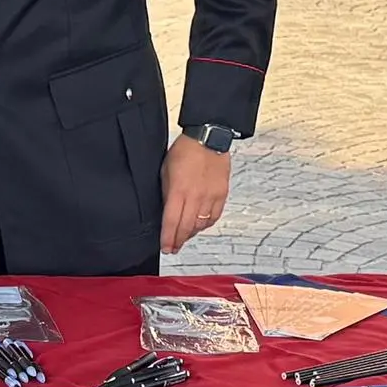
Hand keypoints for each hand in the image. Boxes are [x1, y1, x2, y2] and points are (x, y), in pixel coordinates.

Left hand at [159, 137, 231, 255]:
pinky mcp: (221, 194)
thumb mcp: (165, 171)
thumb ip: (167, 193)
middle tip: (173, 248)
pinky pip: (214, 217)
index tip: (165, 247)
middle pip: (186, 228)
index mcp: (179, 190)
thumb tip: (167, 211)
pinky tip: (199, 226)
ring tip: (184, 237)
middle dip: (178, 241)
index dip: (167, 238)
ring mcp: (211, 196)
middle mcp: (196, 196)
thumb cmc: (185, 150)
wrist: (208, 138)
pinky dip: (205, 224)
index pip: (171, 222)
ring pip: (201, 225)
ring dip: (191, 234)